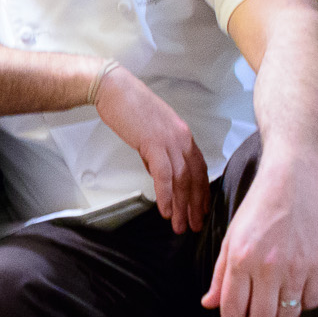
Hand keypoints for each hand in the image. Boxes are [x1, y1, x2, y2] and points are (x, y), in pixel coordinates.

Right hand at [93, 65, 209, 233]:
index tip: (202, 210)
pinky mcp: (154, 143)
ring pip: (182, 180)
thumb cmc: (130, 107)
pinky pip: (164, 175)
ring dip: (181, 206)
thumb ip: (158, 153)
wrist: (115, 90)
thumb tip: (159, 174)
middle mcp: (182, 138)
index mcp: (183, 135)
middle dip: (195, 206)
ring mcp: (170, 140)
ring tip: (179, 226)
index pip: (200, 168)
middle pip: (194, 178)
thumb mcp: (151, 132)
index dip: (202, 192)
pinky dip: (166, 195)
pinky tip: (165, 211)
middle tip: (194, 226)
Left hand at [203, 154, 317, 316]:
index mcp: (241, 260)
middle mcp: (268, 267)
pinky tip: (294, 295)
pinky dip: (302, 304)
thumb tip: (210, 304)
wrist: (293, 183)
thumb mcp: (230, 239)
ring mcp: (296, 268)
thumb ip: (220, 275)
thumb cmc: (259, 208)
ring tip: (273, 309)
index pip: (233, 309)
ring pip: (287, 316)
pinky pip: (311, 301)